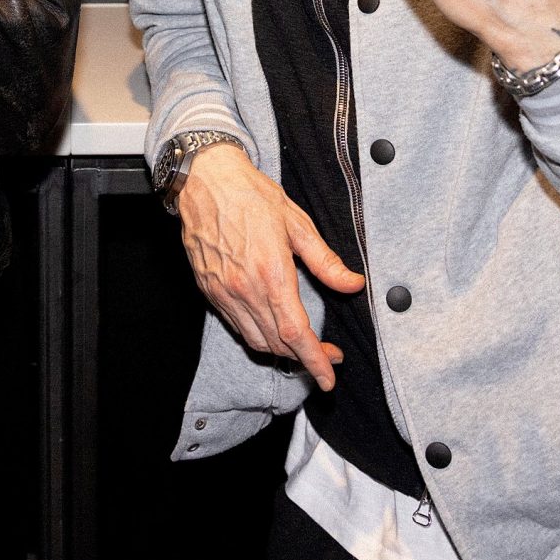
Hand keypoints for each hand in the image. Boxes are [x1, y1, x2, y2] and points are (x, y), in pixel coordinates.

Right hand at [173, 143, 363, 387]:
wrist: (206, 181)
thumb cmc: (251, 196)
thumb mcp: (298, 223)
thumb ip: (326, 261)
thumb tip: (353, 284)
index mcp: (271, 273)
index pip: (296, 333)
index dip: (315, 361)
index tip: (329, 378)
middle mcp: (245, 290)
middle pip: (278, 344)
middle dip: (305, 358)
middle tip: (327, 354)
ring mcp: (224, 292)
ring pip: (256, 341)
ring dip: (282, 351)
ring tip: (302, 345)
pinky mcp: (209, 290)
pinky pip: (236, 326)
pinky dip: (258, 336)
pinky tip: (272, 328)